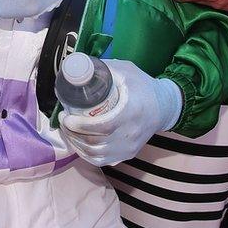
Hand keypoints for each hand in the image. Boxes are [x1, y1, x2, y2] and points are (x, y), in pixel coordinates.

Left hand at [60, 60, 181, 165]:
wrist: (164, 107)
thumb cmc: (142, 86)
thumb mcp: (126, 70)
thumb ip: (102, 68)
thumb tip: (76, 67)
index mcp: (132, 112)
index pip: (104, 126)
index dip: (81, 125)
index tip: (66, 116)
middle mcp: (131, 134)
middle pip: (96, 143)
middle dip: (72, 133)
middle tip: (63, 119)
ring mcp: (129, 148)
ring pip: (96, 155)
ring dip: (76, 144)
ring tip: (67, 129)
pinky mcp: (128, 154)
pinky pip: (101, 161)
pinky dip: (85, 154)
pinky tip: (77, 141)